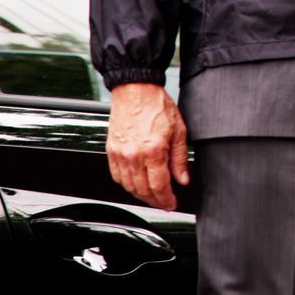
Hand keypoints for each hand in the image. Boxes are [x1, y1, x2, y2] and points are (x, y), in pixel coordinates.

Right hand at [106, 82, 189, 210]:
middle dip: (155, 200)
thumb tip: (182, 178)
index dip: (166, 199)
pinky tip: (135, 184)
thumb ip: (179, 158)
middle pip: (143, 190)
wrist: (135, 90)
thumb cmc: (156, 105)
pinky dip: (126, 184)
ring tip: (152, 196)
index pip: (159, 186)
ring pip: (129, 186)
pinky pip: (117, 176)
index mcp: (153, 150)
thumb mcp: (178, 130)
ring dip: (141, 195)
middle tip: (164, 203)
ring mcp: (120, 154)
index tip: (171, 204)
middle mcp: (134, 155)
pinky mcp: (111, 150)